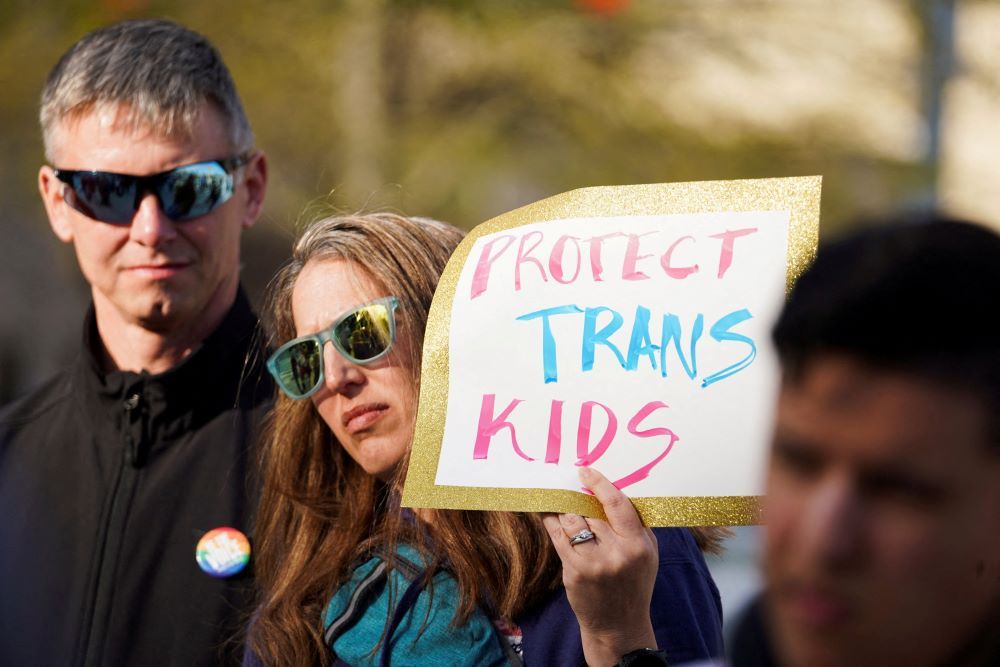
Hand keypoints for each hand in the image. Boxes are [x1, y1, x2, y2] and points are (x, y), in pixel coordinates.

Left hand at [542, 467, 659, 666]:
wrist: (619, 626)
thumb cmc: (634, 584)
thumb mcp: (647, 554)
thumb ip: (634, 525)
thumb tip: (610, 490)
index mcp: (638, 545)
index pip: (617, 504)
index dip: (599, 484)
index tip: (584, 472)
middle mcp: (616, 553)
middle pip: (590, 511)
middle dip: (578, 497)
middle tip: (568, 484)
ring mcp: (593, 563)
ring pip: (571, 520)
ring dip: (563, 508)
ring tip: (559, 499)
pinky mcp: (574, 572)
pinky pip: (558, 537)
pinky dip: (551, 521)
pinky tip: (547, 511)